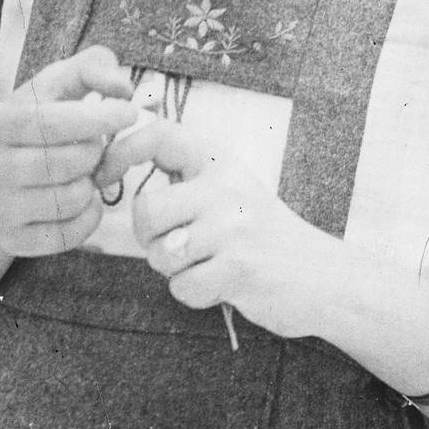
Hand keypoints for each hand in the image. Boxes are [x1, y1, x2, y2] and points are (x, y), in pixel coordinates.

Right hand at [0, 46, 135, 256]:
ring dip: (92, 184)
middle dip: (95, 151)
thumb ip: (91, 67)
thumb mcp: (53, 86)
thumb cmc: (34, 123)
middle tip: (93, 146)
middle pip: (70, 162)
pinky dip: (88, 215)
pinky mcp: (13, 241)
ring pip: (73, 199)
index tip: (129, 112)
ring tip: (80, 172)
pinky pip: (71, 235)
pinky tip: (81, 198)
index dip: (98, 117)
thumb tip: (124, 88)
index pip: (54, 122)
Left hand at [96, 120, 339, 339]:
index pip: (158, 134)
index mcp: (220, 160)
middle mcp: (227, 186)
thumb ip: (184, 174)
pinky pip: (182, 287)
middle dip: (148, 236)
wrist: (325, 277)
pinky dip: (193, 294)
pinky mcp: (240, 269)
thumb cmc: (262, 232)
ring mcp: (234, 228)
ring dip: (173, 269)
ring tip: (205, 263)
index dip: (120, 151)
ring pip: (161, 253)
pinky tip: (221, 284)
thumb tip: (115, 152)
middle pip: (147, 209)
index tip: (103, 176)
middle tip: (174, 243)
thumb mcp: (229, 186)